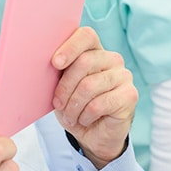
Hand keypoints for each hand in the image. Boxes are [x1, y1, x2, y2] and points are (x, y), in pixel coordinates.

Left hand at [51, 27, 137, 168]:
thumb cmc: (73, 104)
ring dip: (73, 105)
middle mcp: (111, 58)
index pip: (86, 36)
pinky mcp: (130, 95)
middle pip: (84, 62)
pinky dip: (85, 115)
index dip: (70, 47)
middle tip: (57, 104)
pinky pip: (99, 103)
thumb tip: (41, 58)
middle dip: (65, 86)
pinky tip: (84, 119)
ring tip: (69, 115)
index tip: (55, 63)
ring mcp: (123, 75)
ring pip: (89, 85)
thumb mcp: (60, 85)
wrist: (92, 134)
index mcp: (93, 50)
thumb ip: (58, 70)